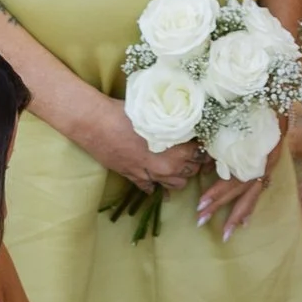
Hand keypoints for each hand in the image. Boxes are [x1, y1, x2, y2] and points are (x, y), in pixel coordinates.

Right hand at [84, 96, 203, 193]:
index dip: (205, 148)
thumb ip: (179, 123)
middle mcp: (168, 167)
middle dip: (194, 162)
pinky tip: (157, 176)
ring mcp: (151, 175)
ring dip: (179, 175)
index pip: (203, 154)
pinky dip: (157, 185)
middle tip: (191, 150)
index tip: (203, 141)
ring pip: (177, 184)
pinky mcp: (135, 178)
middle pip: (193, 171)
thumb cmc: (128, 113)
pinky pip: (152, 189)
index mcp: (178, 149)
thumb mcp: (160, 114)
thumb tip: (192, 123)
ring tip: (177, 162)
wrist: (96, 123)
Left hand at [196, 111, 288, 244]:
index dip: (217, 192)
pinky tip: (244, 223)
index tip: (199, 203)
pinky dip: (250, 206)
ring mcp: (269, 164)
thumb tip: (204, 161)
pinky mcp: (269, 163)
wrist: (282, 89)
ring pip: (252, 195)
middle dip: (220, 206)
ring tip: (226, 234)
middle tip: (200, 221)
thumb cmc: (257, 99)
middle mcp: (266, 162)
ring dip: (237, 215)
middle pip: (241, 190)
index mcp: (259, 152)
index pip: (235, 179)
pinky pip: (260, 190)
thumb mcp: (238, 115)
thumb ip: (224, 137)